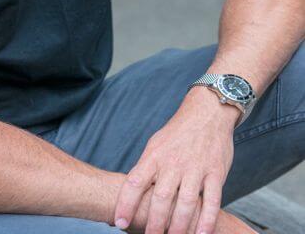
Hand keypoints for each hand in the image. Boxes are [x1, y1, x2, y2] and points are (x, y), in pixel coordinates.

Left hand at [112, 88, 239, 233]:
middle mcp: (174, 162)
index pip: (135, 181)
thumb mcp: (155, 145)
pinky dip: (207, 221)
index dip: (126, 203)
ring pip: (186, 203)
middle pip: (161, 197)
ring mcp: (196, 168)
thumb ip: (146, 168)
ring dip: (179, 226)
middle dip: (154, 223)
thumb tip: (131, 194)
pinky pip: (212, 201)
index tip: (119, 221)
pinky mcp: (216, 172)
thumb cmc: (177, 133)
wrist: (207, 113)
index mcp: (155, 155)